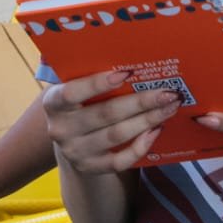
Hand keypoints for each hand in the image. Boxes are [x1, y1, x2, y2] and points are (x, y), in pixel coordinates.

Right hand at [43, 69, 180, 174]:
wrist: (71, 140)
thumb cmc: (80, 103)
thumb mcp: (74, 87)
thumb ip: (88, 72)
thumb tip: (126, 54)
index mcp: (53, 103)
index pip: (72, 93)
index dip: (97, 84)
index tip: (127, 73)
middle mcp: (61, 129)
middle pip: (105, 114)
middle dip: (140, 101)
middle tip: (168, 92)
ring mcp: (76, 152)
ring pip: (117, 135)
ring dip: (147, 120)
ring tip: (169, 107)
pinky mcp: (91, 168)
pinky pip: (120, 161)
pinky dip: (141, 146)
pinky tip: (156, 130)